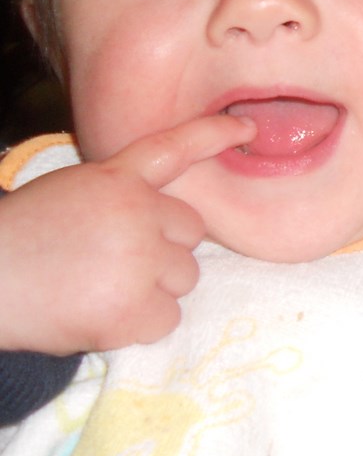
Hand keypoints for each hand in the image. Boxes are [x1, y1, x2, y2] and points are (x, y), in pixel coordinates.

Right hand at [0, 114, 254, 354]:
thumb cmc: (21, 240)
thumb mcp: (71, 196)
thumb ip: (122, 199)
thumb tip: (171, 224)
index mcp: (115, 180)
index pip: (173, 149)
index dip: (213, 136)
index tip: (247, 130)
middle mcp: (136, 214)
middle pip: (189, 235)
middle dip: (161, 251)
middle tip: (107, 262)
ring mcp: (138, 262)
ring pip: (183, 280)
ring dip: (152, 289)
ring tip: (97, 288)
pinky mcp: (131, 310)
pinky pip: (167, 319)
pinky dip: (139, 324)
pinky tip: (99, 314)